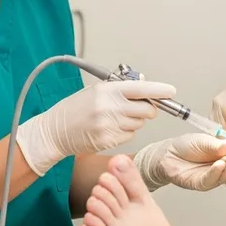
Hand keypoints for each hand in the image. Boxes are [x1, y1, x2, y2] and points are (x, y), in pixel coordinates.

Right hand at [16, 80, 175, 175]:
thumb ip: (120, 88)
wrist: (54, 131)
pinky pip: (129, 136)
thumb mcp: (96, 90)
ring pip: (139, 124)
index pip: (141, 89)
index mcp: (108, 91)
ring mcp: (110, 127)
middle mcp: (111, 108)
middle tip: (140, 107)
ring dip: (134, 121)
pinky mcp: (109, 142)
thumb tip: (145, 84)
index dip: (159, 90)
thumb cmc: (75, 108)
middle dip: (148, 109)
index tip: (171, 91)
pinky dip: (125, 132)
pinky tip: (110, 128)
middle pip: (147, 110)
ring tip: (115, 118)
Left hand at [134, 133, 225, 191]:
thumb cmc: (186, 146)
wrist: (168, 155)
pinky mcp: (203, 184)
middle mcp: (222, 166)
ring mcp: (214, 176)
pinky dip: (216, 172)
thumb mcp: (202, 140)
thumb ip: (215, 144)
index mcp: (225, 153)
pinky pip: (211, 180)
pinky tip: (219, 165)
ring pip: (225, 175)